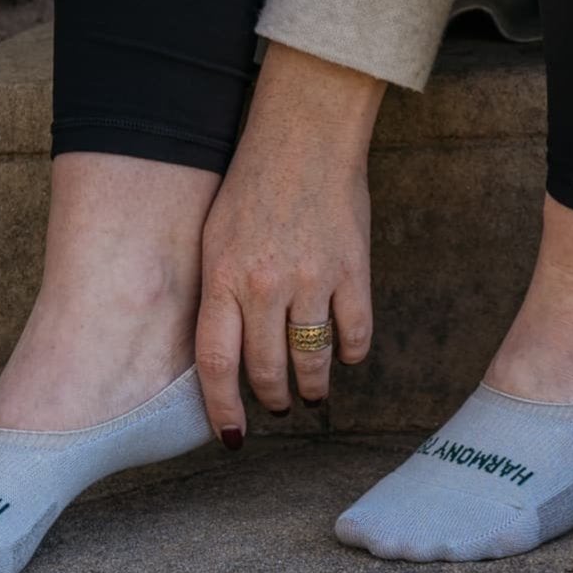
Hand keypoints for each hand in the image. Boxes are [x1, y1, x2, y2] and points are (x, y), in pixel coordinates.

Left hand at [195, 44, 385, 440]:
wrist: (304, 136)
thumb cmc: (253, 185)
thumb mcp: (217, 239)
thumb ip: (220, 294)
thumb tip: (227, 353)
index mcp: (223, 278)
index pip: (217, 364)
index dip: (224, 410)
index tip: (233, 435)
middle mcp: (264, 285)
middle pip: (268, 371)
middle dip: (274, 400)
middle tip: (279, 407)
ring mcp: (312, 279)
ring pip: (313, 360)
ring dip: (314, 387)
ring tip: (314, 393)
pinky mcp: (353, 269)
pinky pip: (355, 333)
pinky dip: (351, 353)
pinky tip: (345, 354)